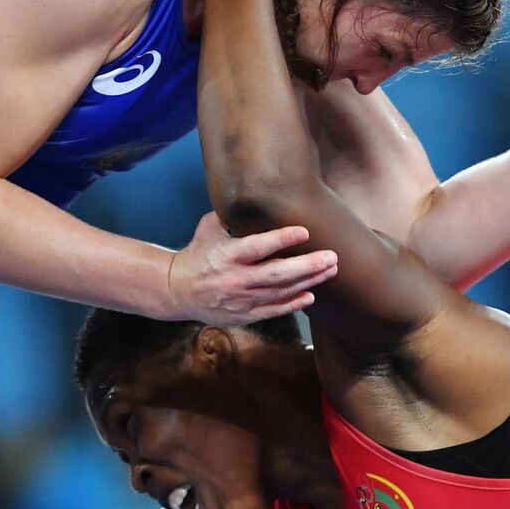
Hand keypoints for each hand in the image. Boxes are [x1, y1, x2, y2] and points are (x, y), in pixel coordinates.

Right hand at [165, 211, 335, 324]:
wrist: (177, 290)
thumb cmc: (198, 253)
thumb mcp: (209, 228)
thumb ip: (233, 216)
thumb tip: (257, 194)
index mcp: (227, 255)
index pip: (258, 246)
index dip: (282, 239)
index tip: (304, 231)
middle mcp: (236, 278)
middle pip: (278, 273)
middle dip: (308, 266)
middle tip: (332, 257)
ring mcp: (242, 299)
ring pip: (281, 291)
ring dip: (309, 281)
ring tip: (330, 270)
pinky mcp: (244, 314)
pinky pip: (274, 310)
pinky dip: (293, 303)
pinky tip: (311, 294)